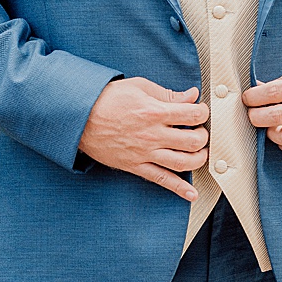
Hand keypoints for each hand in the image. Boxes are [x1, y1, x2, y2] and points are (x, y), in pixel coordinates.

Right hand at [78, 78, 207, 199]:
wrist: (78, 117)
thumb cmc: (106, 99)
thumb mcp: (139, 87)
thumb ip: (168, 94)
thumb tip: (191, 95)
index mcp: (155, 111)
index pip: (193, 115)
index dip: (203, 112)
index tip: (201, 112)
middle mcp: (152, 134)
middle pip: (193, 141)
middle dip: (203, 137)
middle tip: (200, 132)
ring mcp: (144, 152)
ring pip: (182, 163)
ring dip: (198, 159)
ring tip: (199, 153)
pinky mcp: (135, 165)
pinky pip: (161, 180)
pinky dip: (179, 189)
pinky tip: (191, 194)